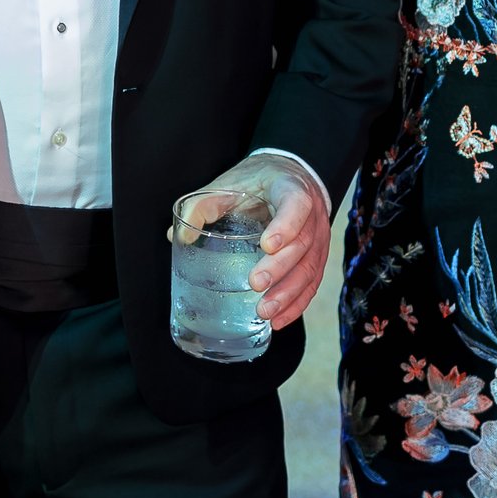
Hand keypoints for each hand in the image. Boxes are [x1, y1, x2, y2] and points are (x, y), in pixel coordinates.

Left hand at [183, 153, 329, 329]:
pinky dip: (296, 304)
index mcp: (291, 188)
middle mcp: (312, 213)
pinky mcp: (317, 257)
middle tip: (255, 284)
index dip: (286, 225)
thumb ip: (203, 204)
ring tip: (265, 312)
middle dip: (280, 268)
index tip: (267, 245)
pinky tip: (279, 320)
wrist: (290, 177)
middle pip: (303, 243)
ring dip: (288, 294)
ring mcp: (318, 237)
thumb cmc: (257, 182)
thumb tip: (178, 235)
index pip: (296, 205)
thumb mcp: (229, 182)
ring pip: (310, 268)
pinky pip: (312, 283)